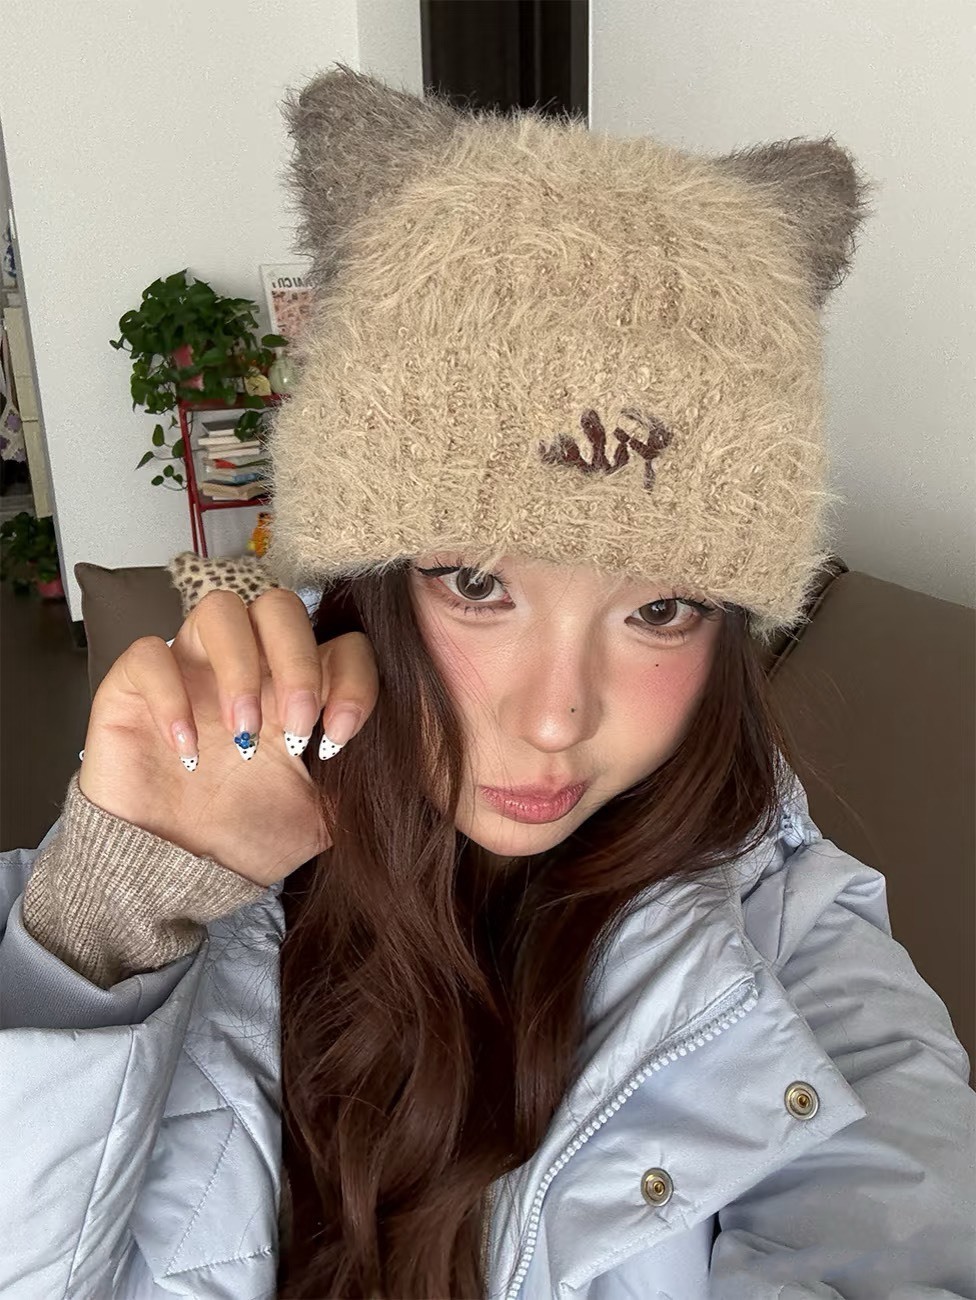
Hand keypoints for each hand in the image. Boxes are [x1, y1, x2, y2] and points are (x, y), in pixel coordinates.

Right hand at [77, 588, 377, 886]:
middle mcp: (246, 665)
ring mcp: (190, 669)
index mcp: (298, 687)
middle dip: (297, 660)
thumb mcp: (326, 818)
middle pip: (279, 606)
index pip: (341, 643)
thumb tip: (410, 764)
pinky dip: (172, 696)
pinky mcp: (132, 687)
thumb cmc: (249, 834)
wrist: (178, 872)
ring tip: (243, 732)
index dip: (352, 679)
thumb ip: (363, 782)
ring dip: (240, 666)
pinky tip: (187, 751)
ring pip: (218, 608)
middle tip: (296, 725)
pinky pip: (149, 654)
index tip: (339, 736)